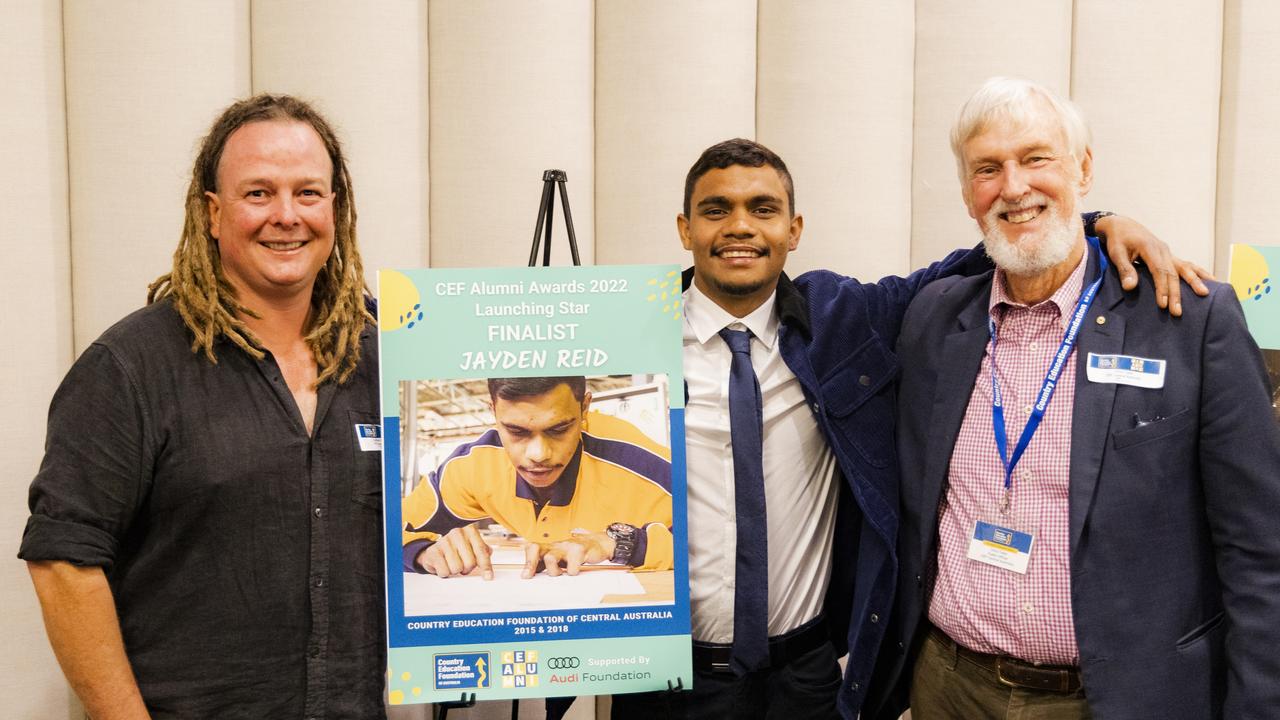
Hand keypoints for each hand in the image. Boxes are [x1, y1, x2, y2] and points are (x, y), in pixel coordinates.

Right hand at [416, 524, 492, 579]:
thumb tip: (489, 554)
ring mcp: (444, 541)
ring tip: (451, 563)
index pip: (481, 551)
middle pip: (470, 563)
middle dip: (467, 568)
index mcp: (470, 530)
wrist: (434, 545)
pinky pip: (444, 571)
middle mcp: (457, 533)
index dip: (486, 566)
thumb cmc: (455, 546)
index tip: (488, 576)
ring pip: (457, 568)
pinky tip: (443, 564)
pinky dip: (444, 572)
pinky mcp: (433, 551)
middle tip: (462, 564)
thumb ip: (482, 549)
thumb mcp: (471, 544)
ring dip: (455, 570)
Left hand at [521, 532, 616, 578]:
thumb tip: (529, 575)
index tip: (525, 576)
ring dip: (553, 571)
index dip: (526, 561)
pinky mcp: (580, 550)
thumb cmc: (576, 553)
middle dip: (530, 563)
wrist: (599, 543)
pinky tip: (576, 571)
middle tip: (529, 576)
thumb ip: (545, 564)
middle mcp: (556, 545)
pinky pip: (572, 567)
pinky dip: (572, 572)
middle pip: (535, 548)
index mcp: (549, 547)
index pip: (532, 548)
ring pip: (550, 558)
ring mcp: (567, 547)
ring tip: (561, 573)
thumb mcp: (560, 557)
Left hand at [1096, 214, 1213, 316]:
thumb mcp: (1116, 253)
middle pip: (1173, 273)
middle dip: (1176, 293)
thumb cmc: (1118, 240)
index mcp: (1151, 248)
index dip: (1162, 288)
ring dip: (1195, 282)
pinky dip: (1198, 273)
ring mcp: (1168, 253)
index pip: (1160, 271)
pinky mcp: (1169, 256)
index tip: (1164, 304)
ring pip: (1185, 268)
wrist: (1122, 225)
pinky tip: (1210, 281)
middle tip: (1177, 311)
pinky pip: (1186, 265)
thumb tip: (1130, 287)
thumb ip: (1124, 269)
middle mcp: (1163, 250)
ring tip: (1206, 294)